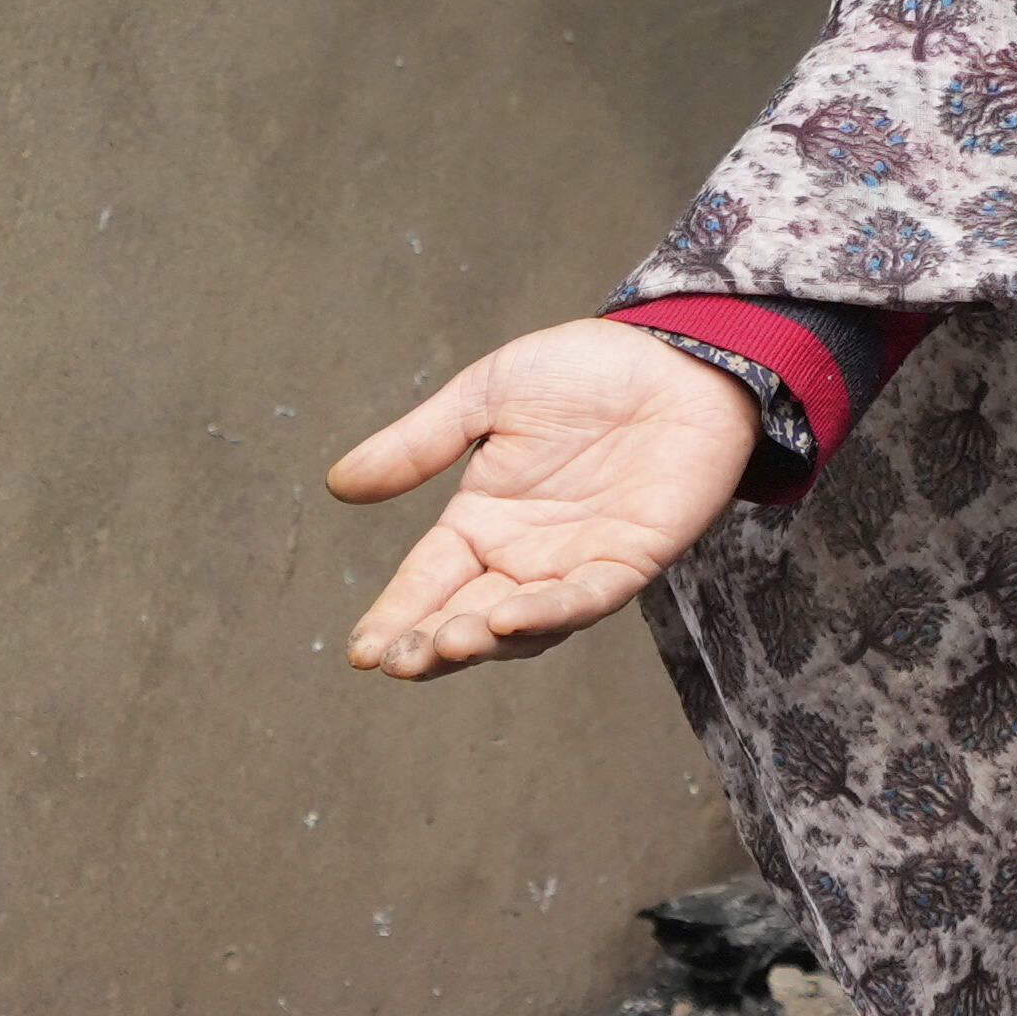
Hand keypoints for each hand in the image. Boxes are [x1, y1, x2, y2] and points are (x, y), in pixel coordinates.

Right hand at [329, 317, 761, 678]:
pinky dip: (547, 613)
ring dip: (481, 640)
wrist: (677, 354)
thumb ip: (419, 444)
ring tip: (442, 645)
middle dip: (430, 645)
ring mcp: (576, 564)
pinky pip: (585, 599)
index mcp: (482, 521)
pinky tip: (505, 619)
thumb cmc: (586, 370)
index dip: (394, 617)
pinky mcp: (628, 561)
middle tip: (394, 661)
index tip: (361, 653)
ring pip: (522, 626)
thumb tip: (339, 484)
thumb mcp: (486, 395)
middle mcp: (524, 555)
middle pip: (466, 617)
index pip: (427, 581)